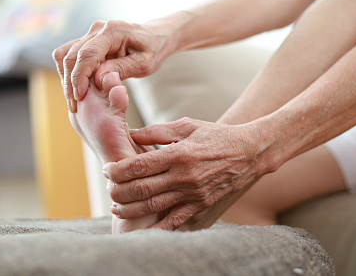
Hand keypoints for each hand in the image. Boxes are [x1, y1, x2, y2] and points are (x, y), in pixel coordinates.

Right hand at [52, 19, 168, 111]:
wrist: (154, 37)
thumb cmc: (152, 50)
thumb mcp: (144, 63)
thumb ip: (122, 69)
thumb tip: (97, 78)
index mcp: (113, 31)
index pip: (87, 54)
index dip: (79, 77)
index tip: (79, 97)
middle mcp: (98, 29)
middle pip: (72, 55)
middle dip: (70, 82)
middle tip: (74, 105)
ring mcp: (90, 33)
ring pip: (65, 55)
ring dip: (66, 78)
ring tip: (74, 100)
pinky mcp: (86, 40)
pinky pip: (69, 55)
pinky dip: (69, 72)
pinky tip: (76, 89)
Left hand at [104, 117, 273, 230]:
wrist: (249, 153)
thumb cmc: (215, 136)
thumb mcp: (187, 126)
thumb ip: (156, 131)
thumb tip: (130, 133)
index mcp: (179, 154)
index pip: (139, 166)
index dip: (117, 170)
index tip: (107, 169)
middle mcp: (184, 176)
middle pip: (141, 188)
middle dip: (118, 191)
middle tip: (108, 189)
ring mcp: (193, 193)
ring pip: (153, 206)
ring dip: (130, 209)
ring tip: (116, 207)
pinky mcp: (200, 205)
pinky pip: (176, 220)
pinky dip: (158, 227)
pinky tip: (143, 229)